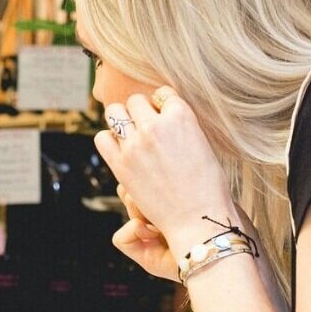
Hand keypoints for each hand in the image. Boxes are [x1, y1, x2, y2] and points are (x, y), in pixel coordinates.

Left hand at [93, 88, 236, 261]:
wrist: (198, 218)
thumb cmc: (208, 187)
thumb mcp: (203, 145)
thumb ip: (182, 126)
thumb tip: (163, 116)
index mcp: (181, 116)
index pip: (162, 93)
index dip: (163, 105)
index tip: (165, 119)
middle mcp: (156, 125)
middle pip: (136, 101)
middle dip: (141, 113)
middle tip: (148, 131)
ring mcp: (136, 144)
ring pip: (114, 112)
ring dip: (122, 121)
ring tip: (132, 137)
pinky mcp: (121, 165)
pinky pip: (102, 138)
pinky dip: (109, 141)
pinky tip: (122, 151)